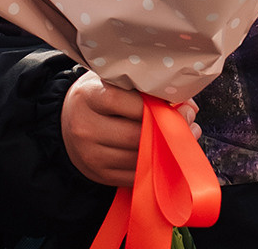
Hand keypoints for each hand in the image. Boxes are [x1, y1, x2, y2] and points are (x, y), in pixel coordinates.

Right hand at [60, 71, 198, 187]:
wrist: (67, 122)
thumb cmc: (99, 96)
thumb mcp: (112, 82)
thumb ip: (144, 88)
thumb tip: (187, 105)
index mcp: (88, 97)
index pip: (121, 101)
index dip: (153, 102)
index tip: (178, 102)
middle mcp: (86, 128)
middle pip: (135, 133)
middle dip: (167, 127)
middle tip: (190, 118)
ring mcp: (91, 156)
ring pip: (139, 156)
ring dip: (167, 148)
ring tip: (185, 134)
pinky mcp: (100, 175)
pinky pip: (136, 174)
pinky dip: (156, 164)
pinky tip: (168, 151)